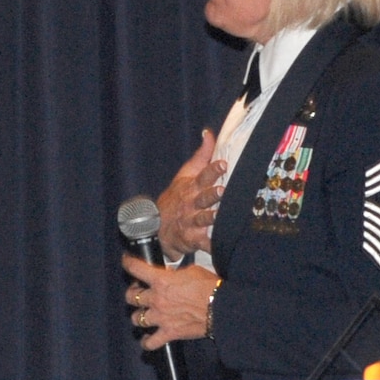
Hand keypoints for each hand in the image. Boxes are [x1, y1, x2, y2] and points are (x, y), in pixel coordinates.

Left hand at [122, 255, 217, 347]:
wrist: (222, 308)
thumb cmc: (210, 287)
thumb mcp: (191, 271)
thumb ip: (174, 274)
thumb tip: (169, 276)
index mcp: (160, 280)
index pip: (135, 268)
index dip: (128, 263)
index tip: (127, 261)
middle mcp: (156, 299)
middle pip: (130, 296)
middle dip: (133, 293)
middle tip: (139, 292)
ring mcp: (160, 317)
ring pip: (136, 318)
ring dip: (139, 316)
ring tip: (144, 314)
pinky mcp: (169, 333)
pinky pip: (150, 342)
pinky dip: (147, 342)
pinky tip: (147, 339)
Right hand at [158, 129, 226, 258]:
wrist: (157, 227)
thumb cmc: (177, 197)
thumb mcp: (185, 175)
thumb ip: (201, 155)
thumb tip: (209, 133)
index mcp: (191, 187)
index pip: (202, 176)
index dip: (212, 170)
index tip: (223, 164)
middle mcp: (191, 204)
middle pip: (203, 198)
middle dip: (212, 194)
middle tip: (221, 190)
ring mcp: (191, 222)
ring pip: (203, 219)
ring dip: (211, 217)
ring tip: (219, 215)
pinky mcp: (193, 238)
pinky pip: (203, 242)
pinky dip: (211, 245)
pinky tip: (220, 246)